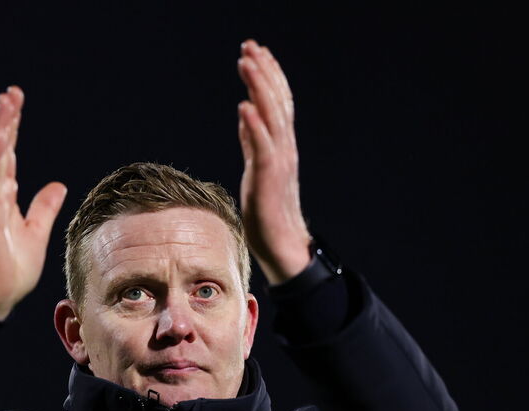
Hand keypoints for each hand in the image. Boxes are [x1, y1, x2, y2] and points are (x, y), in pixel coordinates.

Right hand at [0, 86, 66, 320]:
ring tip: (5, 106)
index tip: (14, 100)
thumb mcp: (36, 231)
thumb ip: (44, 207)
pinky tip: (0, 141)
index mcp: (1, 196)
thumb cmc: (11, 267)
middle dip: (3, 121)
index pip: (5, 154)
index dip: (9, 127)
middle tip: (11, 93)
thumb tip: (58, 185)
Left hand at [237, 40, 310, 283]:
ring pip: (271, 117)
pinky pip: (262, 148)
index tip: (256, 52)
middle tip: (250, 46)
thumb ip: (253, 143)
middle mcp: (284, 149)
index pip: (277, 104)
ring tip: (247, 63)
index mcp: (281, 147)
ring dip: (259, 88)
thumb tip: (245, 117)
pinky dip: (254, 126)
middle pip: (276, 103)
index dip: (268, 76)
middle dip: (263, 72)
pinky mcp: (268, 179)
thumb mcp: (257, 170)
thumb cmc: (268, 213)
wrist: (282, 246)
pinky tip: (244, 107)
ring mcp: (278, 163)